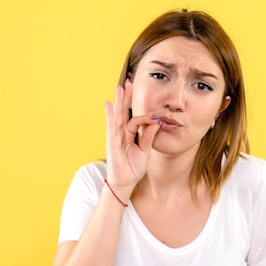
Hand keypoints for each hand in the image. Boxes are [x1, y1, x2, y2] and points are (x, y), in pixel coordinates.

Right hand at [104, 80, 160, 196]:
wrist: (125, 182)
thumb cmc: (133, 169)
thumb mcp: (145, 151)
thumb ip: (149, 136)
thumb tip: (156, 123)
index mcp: (129, 135)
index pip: (137, 120)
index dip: (146, 117)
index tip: (155, 118)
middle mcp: (121, 133)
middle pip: (124, 112)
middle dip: (126, 98)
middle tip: (129, 83)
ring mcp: (115, 136)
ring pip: (117, 115)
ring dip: (119, 101)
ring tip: (120, 88)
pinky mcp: (111, 141)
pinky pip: (111, 125)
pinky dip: (110, 114)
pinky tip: (109, 104)